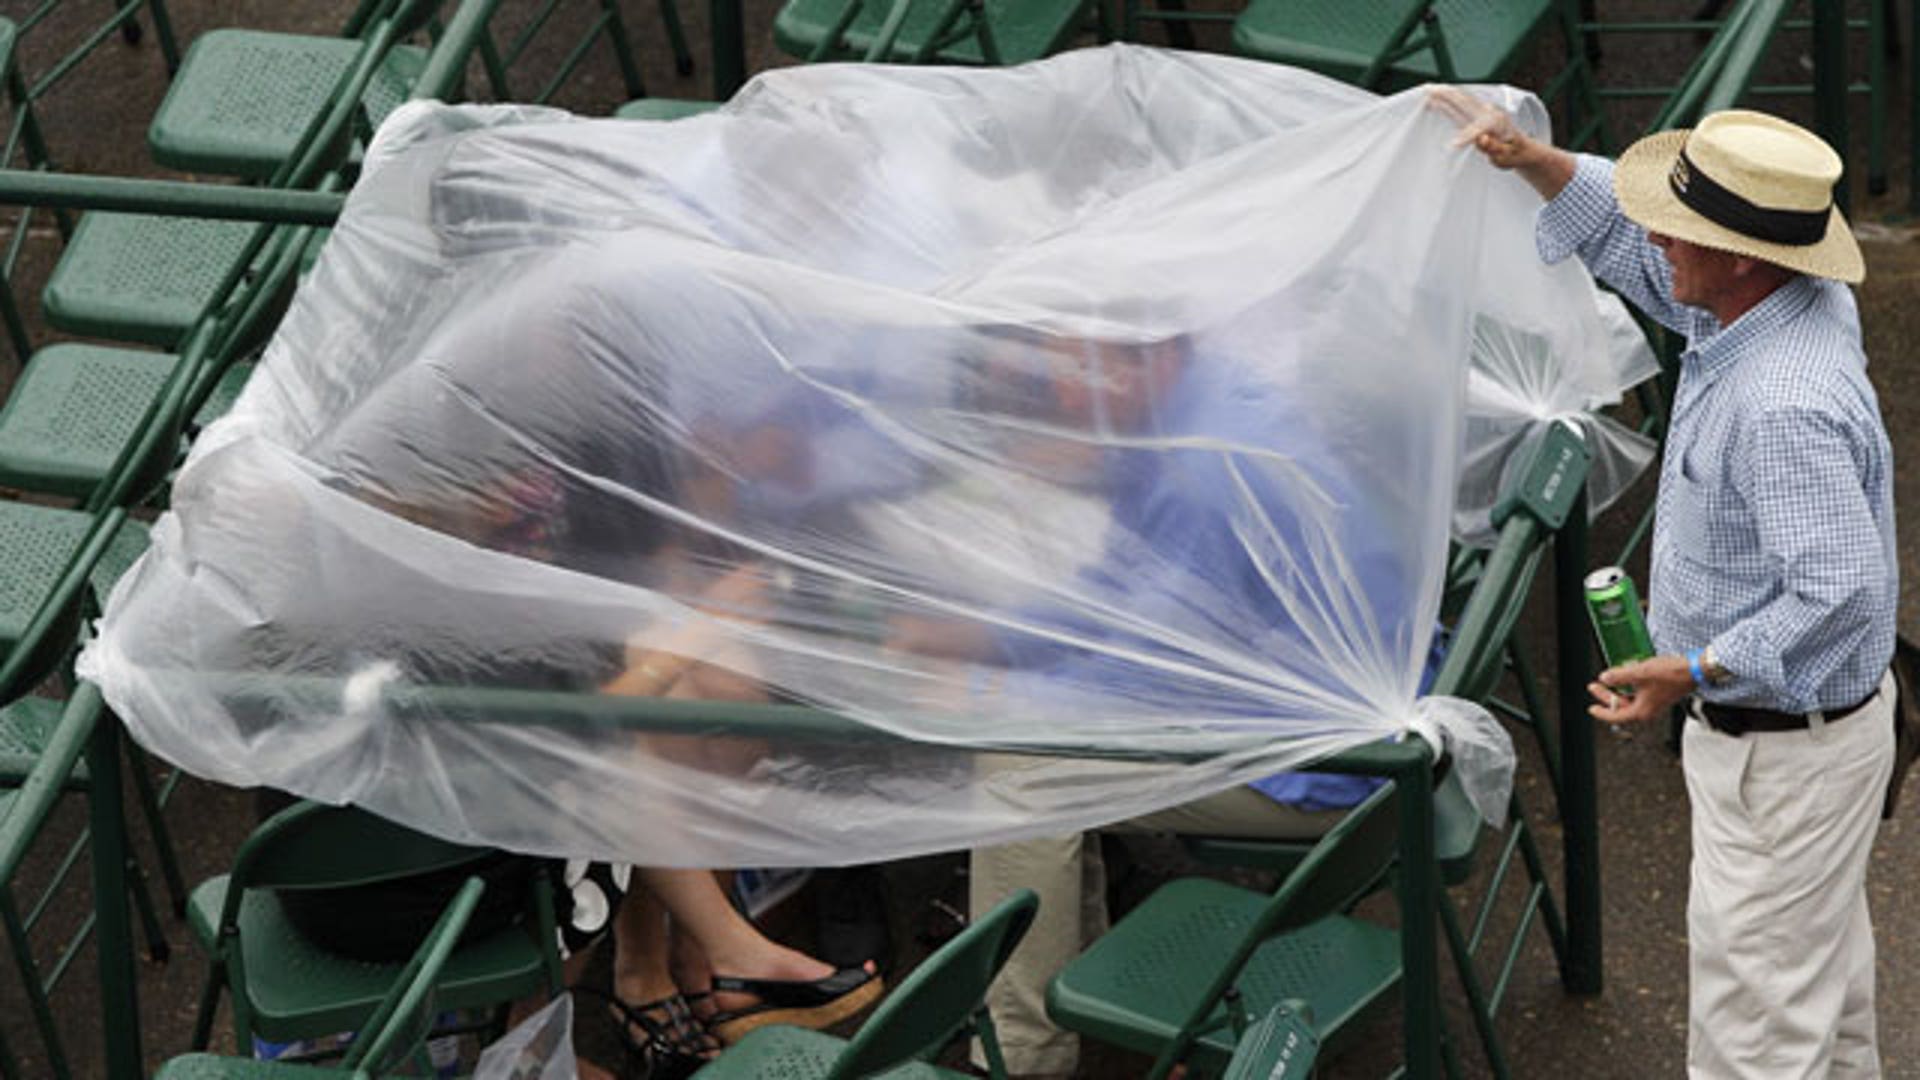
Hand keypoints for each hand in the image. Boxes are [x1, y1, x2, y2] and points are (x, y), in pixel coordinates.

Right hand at [1425, 85, 1573, 198]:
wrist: (1522, 148)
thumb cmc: (1513, 155)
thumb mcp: (1507, 157)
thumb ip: (1494, 149)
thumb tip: (1482, 140)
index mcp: (1498, 125)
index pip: (1479, 129)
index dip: (1466, 136)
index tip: (1452, 146)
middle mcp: (1490, 114)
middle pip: (1467, 104)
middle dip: (1449, 97)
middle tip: (1432, 92)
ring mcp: (1483, 112)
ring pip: (1462, 100)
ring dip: (1446, 94)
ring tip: (1429, 90)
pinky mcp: (1477, 114)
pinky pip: (1461, 105)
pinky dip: (1447, 100)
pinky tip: (1435, 99)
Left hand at [1587, 655, 1694, 724]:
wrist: (1694, 670)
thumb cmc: (1670, 674)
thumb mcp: (1639, 673)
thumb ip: (1619, 676)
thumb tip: (1605, 678)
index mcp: (1642, 711)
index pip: (1615, 716)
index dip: (1601, 712)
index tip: (1591, 708)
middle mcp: (1647, 711)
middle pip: (1620, 707)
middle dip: (1606, 696)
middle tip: (1595, 686)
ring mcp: (1654, 704)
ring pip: (1629, 700)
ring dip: (1617, 691)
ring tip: (1609, 679)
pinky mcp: (1658, 696)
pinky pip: (1638, 695)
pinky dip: (1629, 688)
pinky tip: (1626, 677)